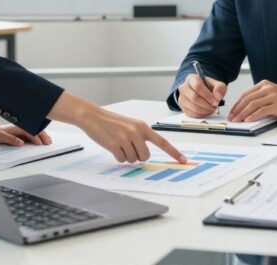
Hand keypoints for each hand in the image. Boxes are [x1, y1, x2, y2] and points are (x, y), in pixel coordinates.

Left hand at [0, 117, 51, 145]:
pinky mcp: (17, 133)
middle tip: (49, 142)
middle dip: (43, 135)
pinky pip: (30, 134)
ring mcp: (19, 129)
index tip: (41, 144)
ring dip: (41, 136)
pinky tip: (38, 140)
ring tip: (47, 141)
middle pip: (35, 130)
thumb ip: (11, 140)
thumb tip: (21, 143)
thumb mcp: (0, 137)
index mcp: (17, 127)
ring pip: (33, 131)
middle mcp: (19, 127)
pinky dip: (36, 137)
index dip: (37, 138)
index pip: (31, 132)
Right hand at [48, 92, 187, 163]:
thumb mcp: (130, 125)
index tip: (183, 160)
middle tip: (128, 147)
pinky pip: (122, 160)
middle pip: (145, 156)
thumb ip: (140, 136)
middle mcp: (136, 132)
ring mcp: (125, 139)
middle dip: (138, 156)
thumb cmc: (111, 122)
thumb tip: (146, 154)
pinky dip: (117, 157)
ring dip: (126, 156)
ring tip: (118, 144)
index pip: (162, 142)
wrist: (93, 116)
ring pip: (133, 160)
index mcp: (142, 126)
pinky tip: (112, 147)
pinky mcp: (115, 145)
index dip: (173, 152)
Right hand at [177, 74, 227, 117]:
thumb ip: (220, 88)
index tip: (216, 101)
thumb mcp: (217, 84)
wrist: (202, 92)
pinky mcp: (183, 108)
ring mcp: (182, 98)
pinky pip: (192, 114)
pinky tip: (206, 111)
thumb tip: (218, 96)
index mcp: (191, 79)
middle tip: (214, 106)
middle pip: (194, 98)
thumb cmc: (208, 88)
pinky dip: (201, 115)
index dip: (208, 95)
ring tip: (211, 109)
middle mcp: (184, 88)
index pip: (197, 86)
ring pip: (193, 107)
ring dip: (205, 110)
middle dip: (207, 104)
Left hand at [228, 80, 276, 121]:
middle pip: (247, 99)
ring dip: (243, 114)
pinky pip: (262, 110)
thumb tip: (244, 110)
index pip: (245, 94)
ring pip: (253, 104)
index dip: (237, 104)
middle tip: (231, 118)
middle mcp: (267, 88)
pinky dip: (253, 116)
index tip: (231, 112)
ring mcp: (273, 96)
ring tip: (237, 121)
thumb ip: (259, 99)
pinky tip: (248, 120)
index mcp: (264, 85)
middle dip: (237, 110)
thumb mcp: (271, 95)